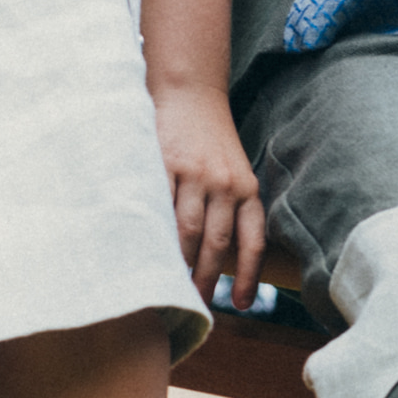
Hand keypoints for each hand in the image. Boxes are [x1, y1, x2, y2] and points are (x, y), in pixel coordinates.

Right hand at [152, 84, 267, 308]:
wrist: (189, 93)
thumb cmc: (208, 143)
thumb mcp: (232, 173)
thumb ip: (228, 210)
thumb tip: (215, 262)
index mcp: (247, 189)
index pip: (252, 241)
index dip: (250, 276)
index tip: (242, 304)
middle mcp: (226, 183)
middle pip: (217, 243)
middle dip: (207, 279)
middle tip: (196, 304)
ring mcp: (195, 173)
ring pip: (188, 230)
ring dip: (180, 262)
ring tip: (169, 286)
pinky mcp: (166, 163)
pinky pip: (160, 205)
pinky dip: (154, 232)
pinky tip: (145, 251)